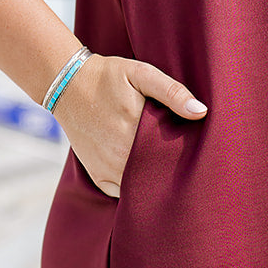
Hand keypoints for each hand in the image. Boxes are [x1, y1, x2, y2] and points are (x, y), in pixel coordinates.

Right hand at [51, 54, 206, 196]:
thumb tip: (200, 112)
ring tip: (163, 171)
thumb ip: (172, 92)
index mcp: (137, 134)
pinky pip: (123, 193)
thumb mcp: (141, 74)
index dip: (185, 160)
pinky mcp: (99, 177)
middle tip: (181, 164)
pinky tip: (142, 176)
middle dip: (171, 174)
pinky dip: (133, 189)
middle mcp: (121, 158)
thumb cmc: (109, 77)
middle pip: (158, 177)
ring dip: (152, 183)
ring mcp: (108, 171)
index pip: (173, 159)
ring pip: (140, 189)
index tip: (193, 155)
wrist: (68, 85)